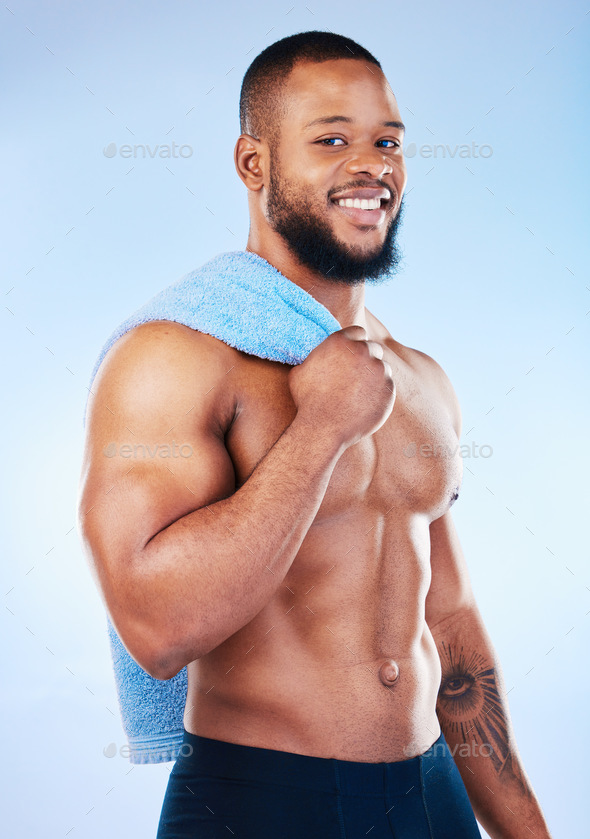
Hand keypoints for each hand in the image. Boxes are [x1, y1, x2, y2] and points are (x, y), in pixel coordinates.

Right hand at [288, 325, 395, 450]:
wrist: (323, 428)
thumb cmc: (307, 401)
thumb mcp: (300, 371)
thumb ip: (316, 357)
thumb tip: (317, 356)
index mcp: (341, 341)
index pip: (358, 332)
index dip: (355, 343)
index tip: (352, 354)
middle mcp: (363, 351)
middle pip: (372, 348)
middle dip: (366, 358)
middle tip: (357, 374)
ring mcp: (379, 370)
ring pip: (383, 367)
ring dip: (374, 375)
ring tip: (361, 391)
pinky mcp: (388, 389)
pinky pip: (387, 386)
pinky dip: (380, 392)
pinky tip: (366, 402)